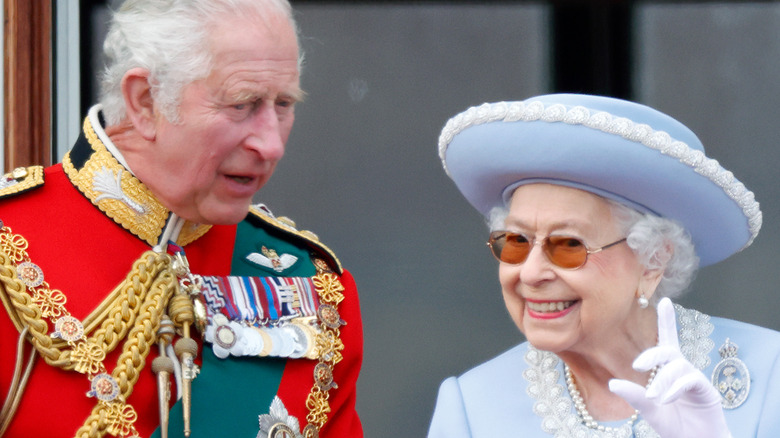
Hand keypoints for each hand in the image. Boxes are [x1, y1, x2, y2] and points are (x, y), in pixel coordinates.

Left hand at [609, 298, 730, 437]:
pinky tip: (665, 399)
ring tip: (654, 398)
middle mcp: (682, 369)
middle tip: (637, 366)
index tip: (666, 300)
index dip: (667, 321)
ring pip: (676, 367)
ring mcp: (695, 378)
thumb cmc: (673, 425)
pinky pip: (689, 380)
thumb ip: (634, 396)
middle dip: (652, 355)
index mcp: (668, 370)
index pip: (666, 341)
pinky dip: (674, 389)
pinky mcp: (706, 390)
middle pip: (668, 350)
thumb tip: (612, 382)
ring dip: (662, 381)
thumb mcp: (649, 409)